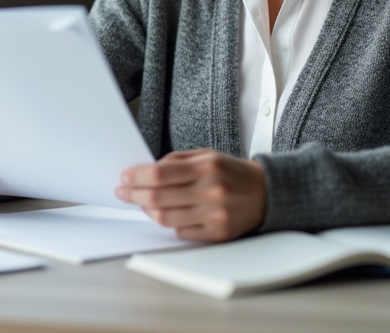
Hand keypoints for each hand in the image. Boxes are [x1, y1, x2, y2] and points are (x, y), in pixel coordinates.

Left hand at [116, 148, 265, 241]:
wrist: (266, 193)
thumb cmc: (231, 172)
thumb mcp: (207, 155)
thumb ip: (177, 161)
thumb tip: (145, 171)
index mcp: (207, 167)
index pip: (159, 174)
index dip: (136, 177)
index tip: (124, 178)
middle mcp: (210, 191)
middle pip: (158, 197)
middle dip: (134, 195)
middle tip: (123, 192)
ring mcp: (214, 215)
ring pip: (166, 218)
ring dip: (147, 210)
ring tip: (141, 203)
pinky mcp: (217, 234)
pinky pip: (181, 232)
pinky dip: (168, 223)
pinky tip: (165, 214)